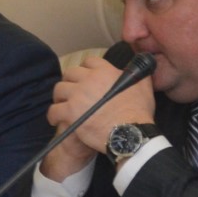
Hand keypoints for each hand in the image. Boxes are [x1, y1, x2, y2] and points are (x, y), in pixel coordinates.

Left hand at [42, 54, 156, 180]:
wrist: (130, 134)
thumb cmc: (138, 112)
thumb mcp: (143, 86)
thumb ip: (136, 74)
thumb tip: (133, 69)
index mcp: (104, 71)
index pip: (89, 61)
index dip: (87, 70)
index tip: (88, 79)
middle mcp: (88, 79)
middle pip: (70, 73)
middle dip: (71, 82)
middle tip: (74, 93)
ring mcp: (77, 95)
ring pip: (59, 90)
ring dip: (61, 97)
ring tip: (64, 105)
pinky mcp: (70, 112)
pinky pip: (54, 110)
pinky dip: (54, 115)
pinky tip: (57, 119)